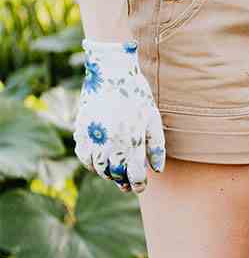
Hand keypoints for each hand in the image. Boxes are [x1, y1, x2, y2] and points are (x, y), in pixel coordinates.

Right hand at [73, 40, 165, 192]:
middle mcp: (111, 142)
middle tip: (127, 184)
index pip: (135, 175)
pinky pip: (83, 155)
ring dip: (107, 174)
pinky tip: (99, 162)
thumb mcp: (153, 119)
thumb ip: (156, 146)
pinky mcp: (81, 129)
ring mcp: (94, 136)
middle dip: (122, 182)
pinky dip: (91, 163)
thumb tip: (157, 170)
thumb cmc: (137, 94)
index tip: (141, 186)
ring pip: (98, 168)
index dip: (139, 184)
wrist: (110, 72)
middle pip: (115, 174)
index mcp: (132, 141)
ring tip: (115, 173)